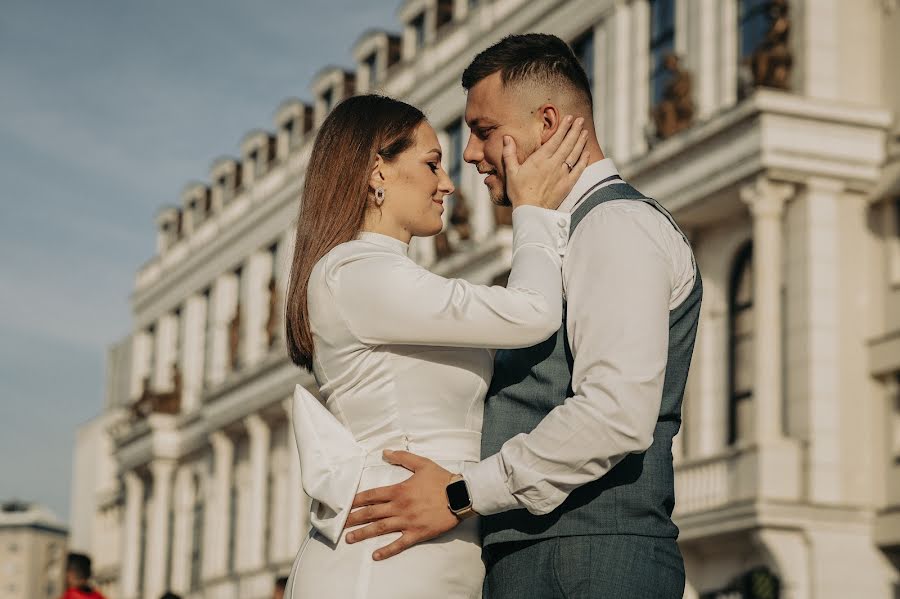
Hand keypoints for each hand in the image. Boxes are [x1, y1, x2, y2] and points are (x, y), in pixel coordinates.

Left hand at [344, 449, 459, 559]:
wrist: (460, 495)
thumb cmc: (441, 479)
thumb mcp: (422, 463)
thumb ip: (402, 457)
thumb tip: (385, 452)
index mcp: (399, 490)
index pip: (372, 495)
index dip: (356, 500)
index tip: (344, 505)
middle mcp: (400, 507)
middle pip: (371, 513)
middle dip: (354, 518)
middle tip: (339, 524)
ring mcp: (407, 521)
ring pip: (380, 528)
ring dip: (363, 534)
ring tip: (349, 539)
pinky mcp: (417, 533)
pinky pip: (399, 544)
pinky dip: (387, 550)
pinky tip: (375, 556)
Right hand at [504, 115, 590, 210]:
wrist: (531, 211)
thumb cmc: (519, 192)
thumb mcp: (511, 172)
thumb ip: (509, 154)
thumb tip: (507, 137)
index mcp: (540, 160)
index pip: (555, 139)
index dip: (563, 128)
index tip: (569, 118)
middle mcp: (553, 164)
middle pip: (567, 144)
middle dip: (575, 130)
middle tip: (580, 120)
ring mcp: (562, 174)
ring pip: (574, 154)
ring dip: (580, 142)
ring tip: (585, 131)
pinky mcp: (567, 184)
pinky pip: (578, 169)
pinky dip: (583, 160)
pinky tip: (586, 152)